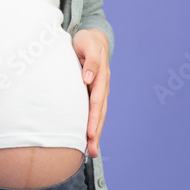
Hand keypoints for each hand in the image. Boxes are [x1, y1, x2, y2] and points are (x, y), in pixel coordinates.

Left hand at [71, 28, 109, 158]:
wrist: (92, 37)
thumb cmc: (87, 41)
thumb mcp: (88, 45)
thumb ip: (90, 61)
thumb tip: (88, 79)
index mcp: (101, 77)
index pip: (96, 102)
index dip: (92, 119)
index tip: (89, 134)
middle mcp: (102, 86)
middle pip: (100, 113)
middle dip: (96, 132)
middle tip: (92, 151)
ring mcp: (99, 90)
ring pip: (99, 115)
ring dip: (96, 132)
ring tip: (92, 151)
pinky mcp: (94, 92)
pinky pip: (94, 111)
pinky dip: (92, 124)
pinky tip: (88, 137)